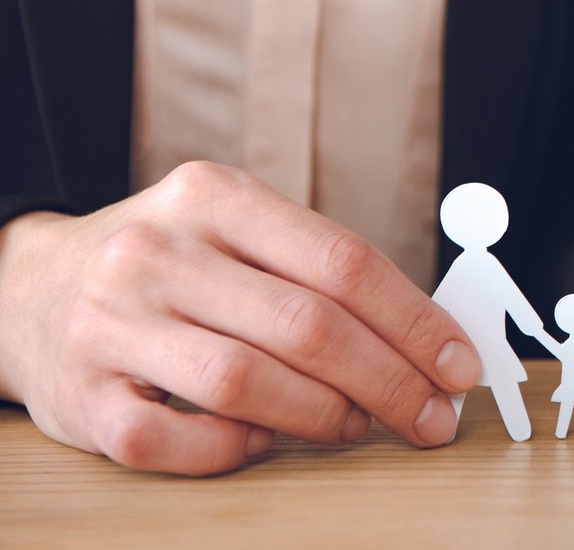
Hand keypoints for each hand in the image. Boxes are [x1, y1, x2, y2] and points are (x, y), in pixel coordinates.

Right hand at [0, 162, 482, 474]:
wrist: (27, 286)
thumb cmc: (168, 263)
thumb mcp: (234, 229)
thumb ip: (318, 269)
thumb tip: (428, 335)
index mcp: (213, 197)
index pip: (342, 261)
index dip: (414, 320)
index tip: (458, 364)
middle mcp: (157, 252)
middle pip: (307, 325)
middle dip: (389, 379)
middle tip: (431, 415)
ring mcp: (110, 324)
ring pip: (245, 382)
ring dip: (323, 416)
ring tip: (359, 425)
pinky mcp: (78, 396)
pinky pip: (172, 440)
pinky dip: (232, 449)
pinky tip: (261, 440)